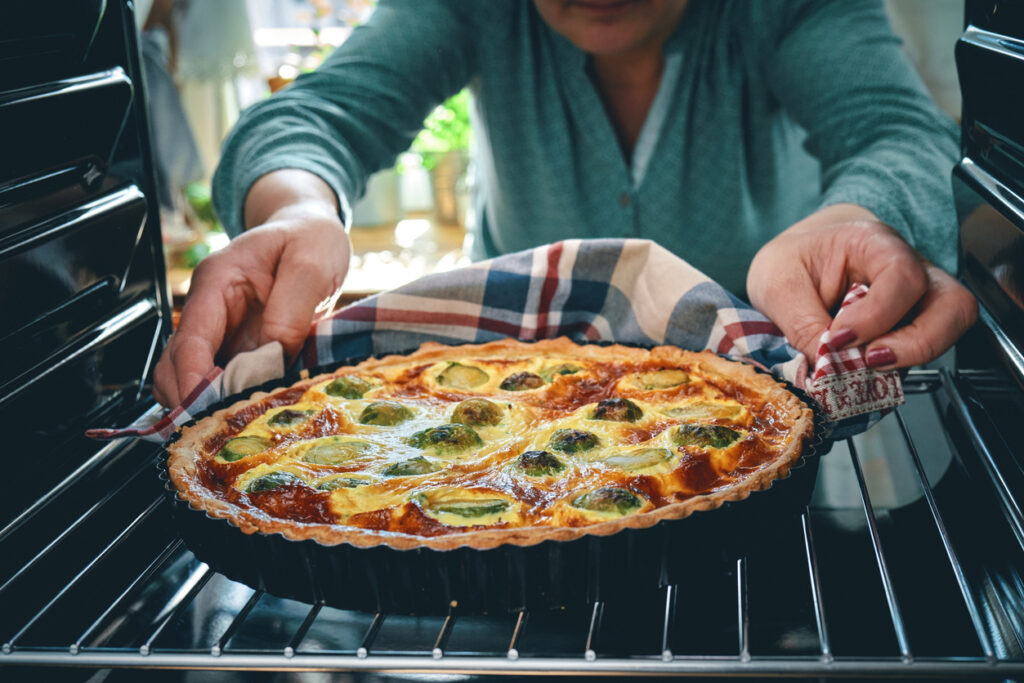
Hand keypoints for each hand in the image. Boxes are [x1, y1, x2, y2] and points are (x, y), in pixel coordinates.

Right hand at [154, 203, 349, 406]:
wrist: (313, 232)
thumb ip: (291, 308)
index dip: (193, 381)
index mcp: (217, 281)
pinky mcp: (238, 349)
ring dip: (208, 405)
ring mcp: (221, 332)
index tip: (206, 410)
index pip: (190, 339)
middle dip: (192, 401)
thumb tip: (274, 355)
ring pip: (191, 380)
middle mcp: (209, 309)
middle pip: (176, 367)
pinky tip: (249, 413)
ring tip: (238, 425)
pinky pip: (220, 383)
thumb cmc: (309, 238)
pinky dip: (228, 401)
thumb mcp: (310, 263)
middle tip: (223, 428)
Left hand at [747, 205, 976, 368]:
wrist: (797, 263)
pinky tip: (863, 372)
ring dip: (912, 358)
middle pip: (953, 304)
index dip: (877, 315)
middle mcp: (909, 268)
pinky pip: (924, 351)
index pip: (903, 275)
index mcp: (873, 244)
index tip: (840, 338)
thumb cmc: (792, 263)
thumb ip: (801, 324)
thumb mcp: (778, 285)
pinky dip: (898, 368)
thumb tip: (827, 369)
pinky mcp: (910, 329)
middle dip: (916, 343)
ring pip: (950, 329)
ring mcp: (917, 301)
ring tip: (866, 369)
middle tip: (870, 361)